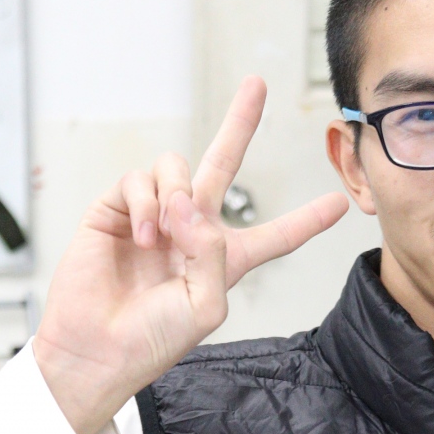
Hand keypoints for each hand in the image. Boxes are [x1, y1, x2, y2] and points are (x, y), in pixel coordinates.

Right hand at [33, 76, 349, 433]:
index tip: (338, 205)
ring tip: (165, 235)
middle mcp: (190, 230)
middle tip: (258, 85)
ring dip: (175, 194)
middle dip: (241, 123)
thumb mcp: (205, 307)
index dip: (305, 222)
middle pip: (222, 165)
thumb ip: (214, 252)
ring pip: (176, 167)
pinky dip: (146, 202)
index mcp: (222, 261)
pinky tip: (144, 235)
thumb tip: (188, 203)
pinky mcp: (115, 209)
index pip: (273, 236)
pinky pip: (139, 179)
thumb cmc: (151, 341)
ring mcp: (152, 216)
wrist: (96, 349)